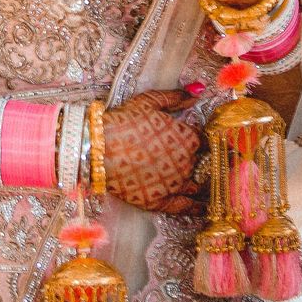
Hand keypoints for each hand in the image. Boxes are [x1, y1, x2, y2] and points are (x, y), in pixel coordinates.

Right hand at [103, 88, 203, 214]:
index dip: (198, 139)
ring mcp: (175, 184)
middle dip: (197, 159)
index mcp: (187, 138)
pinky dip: (196, 208)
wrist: (98, 148)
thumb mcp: (148, 102)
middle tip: (186, 157)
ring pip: (197, 184)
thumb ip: (175, 98)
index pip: (203, 140)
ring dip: (200, 181)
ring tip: (200, 181)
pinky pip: (185, 207)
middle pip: (201, 162)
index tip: (193, 139)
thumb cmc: (123, 121)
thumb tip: (198, 92)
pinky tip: (204, 208)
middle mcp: (187, 162)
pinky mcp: (161, 201)